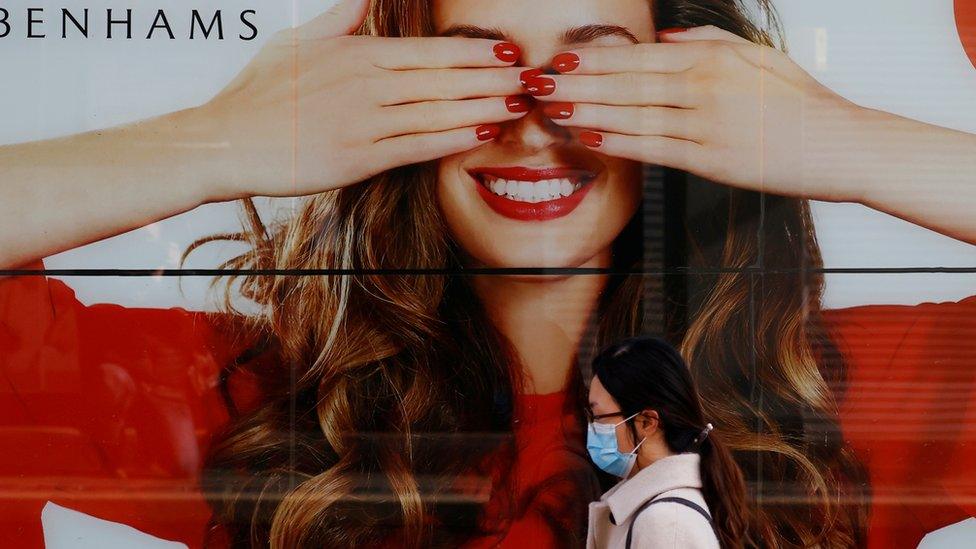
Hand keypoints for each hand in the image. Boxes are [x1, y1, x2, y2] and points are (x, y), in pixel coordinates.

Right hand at [199, 0, 527, 199]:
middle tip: (529, 79)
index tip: (507, 53)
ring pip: (437, 112)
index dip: (474, 53)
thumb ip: (341, 18)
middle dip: (492, 78)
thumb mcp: (297, 42)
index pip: (429, 51)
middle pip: (443, 79)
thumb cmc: (259, 93)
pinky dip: (452, 139)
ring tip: (517, 105)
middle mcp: (365, 84)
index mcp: (355, 53)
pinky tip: (481, 134)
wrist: (226, 141)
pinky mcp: (357, 158)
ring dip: (483, 107)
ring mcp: (362, 122)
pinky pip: (416, 146)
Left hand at [526, 25, 866, 201]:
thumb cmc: (799, 101)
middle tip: (541, 84)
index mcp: (714, 60)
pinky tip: (589, 140)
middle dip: (579, 84)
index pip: (641, 56)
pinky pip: (655, 150)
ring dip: (588, 114)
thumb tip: (664, 35)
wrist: (840, 145)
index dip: (597, 59)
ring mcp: (707, 127)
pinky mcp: (711, 162)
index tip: (564, 58)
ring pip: (634, 117)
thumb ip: (708, 41)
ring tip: (553, 110)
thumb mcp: (759, 55)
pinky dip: (619, 144)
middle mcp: (706, 89)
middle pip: (628, 85)